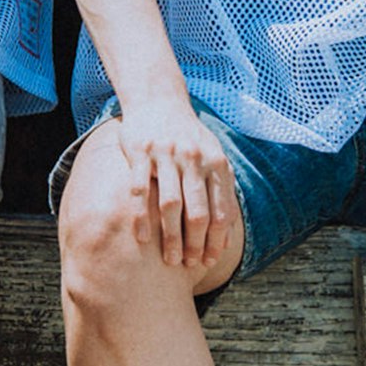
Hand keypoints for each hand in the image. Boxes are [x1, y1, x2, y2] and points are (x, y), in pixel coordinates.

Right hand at [117, 98, 238, 269]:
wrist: (158, 100)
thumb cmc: (189, 137)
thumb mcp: (213, 155)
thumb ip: (222, 189)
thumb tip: (226, 232)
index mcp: (215, 162)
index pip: (221, 211)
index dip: (216, 240)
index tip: (209, 260)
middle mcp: (193, 159)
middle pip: (197, 212)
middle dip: (195, 244)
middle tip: (189, 265)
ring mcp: (166, 155)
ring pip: (170, 205)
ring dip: (171, 237)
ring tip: (170, 260)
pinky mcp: (140, 153)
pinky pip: (140, 191)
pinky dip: (141, 217)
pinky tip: (143, 239)